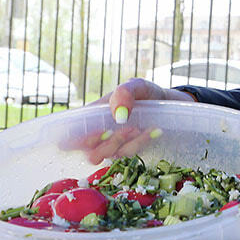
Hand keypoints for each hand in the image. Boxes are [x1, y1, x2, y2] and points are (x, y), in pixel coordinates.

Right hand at [65, 78, 195, 162]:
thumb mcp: (137, 85)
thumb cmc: (145, 93)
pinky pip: (130, 154)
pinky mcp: (129, 151)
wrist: (168, 103)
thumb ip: (125, 93)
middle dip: (108, 143)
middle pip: (90, 152)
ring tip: (141, 127)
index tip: (100, 133)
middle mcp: (99, 134)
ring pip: (111, 155)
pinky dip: (142, 142)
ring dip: (127, 143)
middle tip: (128, 128)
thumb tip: (118, 114)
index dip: (74, 142)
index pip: (70, 135)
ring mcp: (114, 145)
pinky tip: (154, 130)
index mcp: (92, 116)